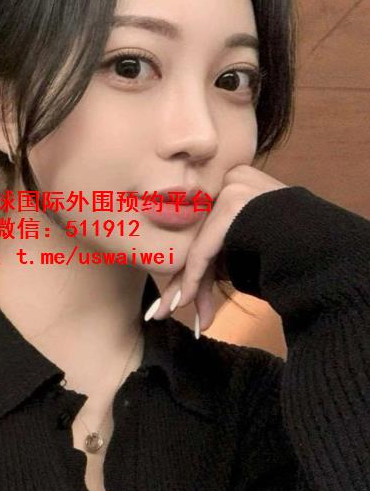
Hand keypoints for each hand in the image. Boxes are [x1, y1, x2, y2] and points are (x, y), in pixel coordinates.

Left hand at [147, 165, 287, 334]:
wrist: (324, 252)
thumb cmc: (289, 252)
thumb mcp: (246, 249)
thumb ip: (217, 254)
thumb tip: (185, 279)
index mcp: (236, 183)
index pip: (206, 230)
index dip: (192, 267)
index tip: (180, 296)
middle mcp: (233, 180)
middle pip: (200, 239)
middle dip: (184, 279)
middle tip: (167, 307)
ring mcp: (234, 189)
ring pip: (198, 246)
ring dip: (184, 285)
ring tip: (169, 310)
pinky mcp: (234, 206)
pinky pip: (203, 250)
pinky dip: (191, 278)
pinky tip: (183, 300)